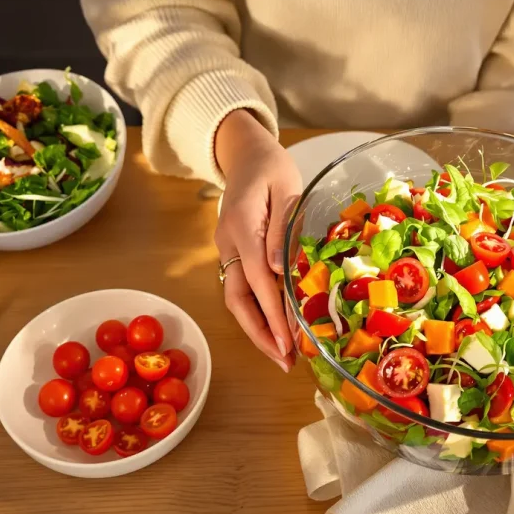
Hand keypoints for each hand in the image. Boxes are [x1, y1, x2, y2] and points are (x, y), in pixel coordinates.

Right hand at [214, 110, 300, 371]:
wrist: (246, 152)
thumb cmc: (272, 166)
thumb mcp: (285, 188)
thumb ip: (282, 228)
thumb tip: (279, 271)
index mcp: (242, 226)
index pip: (257, 279)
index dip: (273, 313)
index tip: (287, 341)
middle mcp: (228, 243)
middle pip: (236, 298)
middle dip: (259, 333)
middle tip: (284, 361)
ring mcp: (227, 249)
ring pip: (235, 298)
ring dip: (257, 328)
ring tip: (282, 354)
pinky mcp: (232, 252)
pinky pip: (241, 287)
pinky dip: (258, 311)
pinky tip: (277, 327)